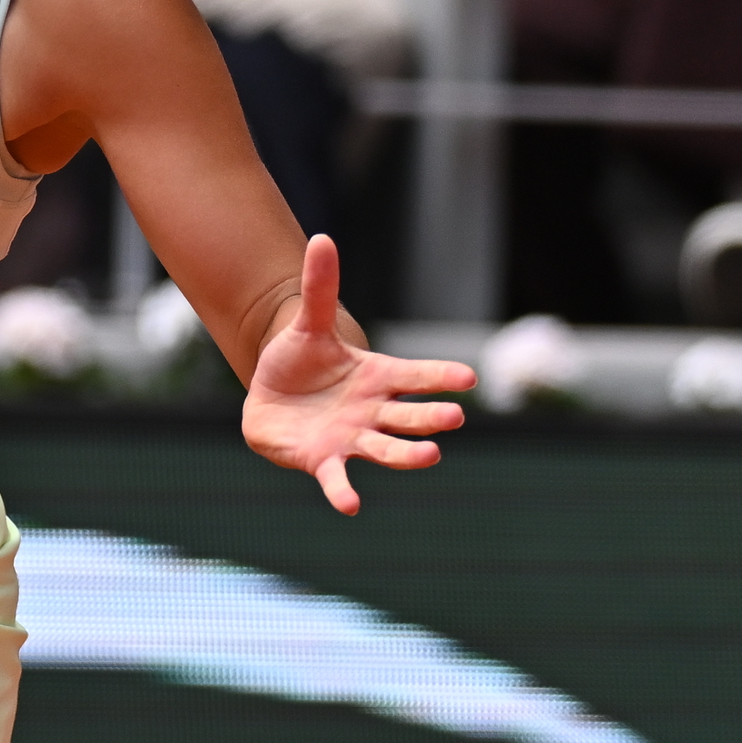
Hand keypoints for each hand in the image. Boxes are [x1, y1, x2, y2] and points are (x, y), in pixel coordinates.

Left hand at [239, 235, 473, 514]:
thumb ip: (319, 288)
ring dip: (408, 454)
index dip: (441, 376)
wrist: (273, 400)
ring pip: (387, 448)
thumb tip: (322, 237)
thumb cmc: (301, 361)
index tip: (468, 376)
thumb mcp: (308, 324)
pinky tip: (352, 505)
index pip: (416, 375)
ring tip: (431, 456)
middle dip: (432, 417)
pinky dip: (344, 491)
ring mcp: (352, 438)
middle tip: (455, 417)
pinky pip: (338, 479)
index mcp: (377, 377)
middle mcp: (373, 412)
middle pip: (410, 415)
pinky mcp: (324, 460)